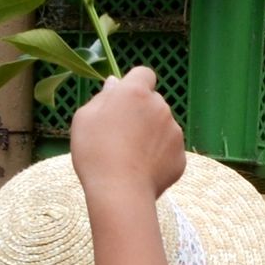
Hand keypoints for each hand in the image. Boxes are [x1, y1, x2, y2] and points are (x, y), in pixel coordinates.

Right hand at [67, 66, 184, 199]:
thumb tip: (115, 84)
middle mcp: (160, 107)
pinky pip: (168, 150)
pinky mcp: (180, 156)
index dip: (134, 85)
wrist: (119, 191)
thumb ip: (102, 97)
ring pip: (161, 127)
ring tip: (129, 157)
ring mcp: (174, 132)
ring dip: (150, 135)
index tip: (122, 101)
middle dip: (141, 112)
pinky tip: (140, 170)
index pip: (143, 74)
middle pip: (153, 102)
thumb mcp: (84, 118)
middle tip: (120, 135)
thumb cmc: (95, 151)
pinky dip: (157, 157)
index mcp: (136, 93)